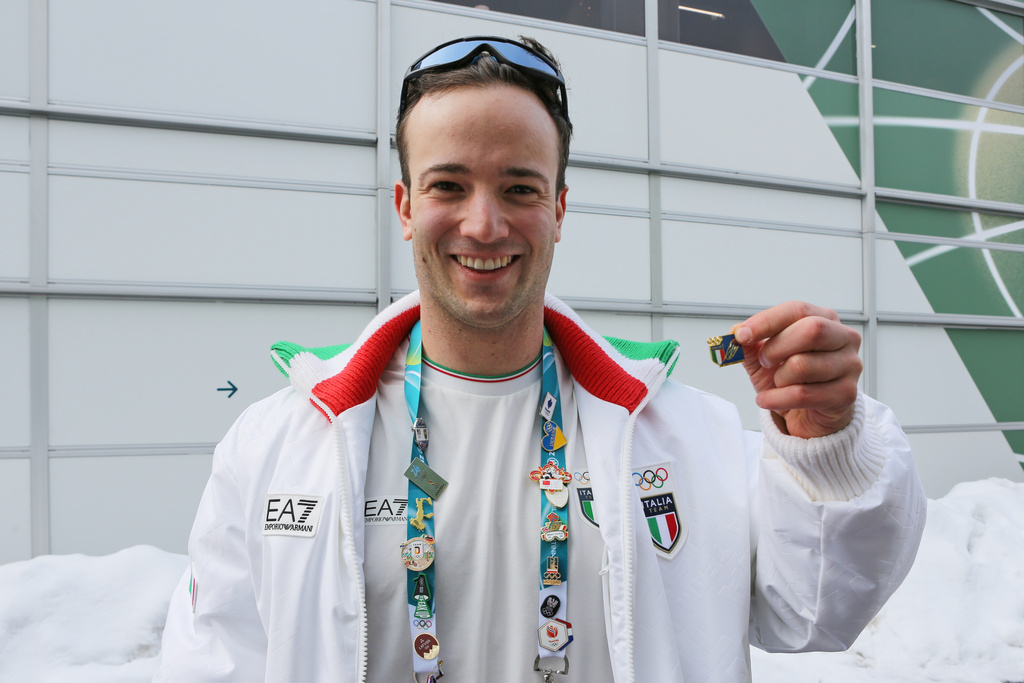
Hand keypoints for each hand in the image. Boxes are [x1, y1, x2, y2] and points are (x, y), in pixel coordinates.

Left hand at [732, 301, 861, 438]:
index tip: (741, 335)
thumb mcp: (763, 357)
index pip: (797, 310)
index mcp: (825, 319)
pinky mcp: (846, 394)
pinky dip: (777, 399)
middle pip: (811, 330)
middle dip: (776, 348)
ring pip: (803, 365)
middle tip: (764, 362)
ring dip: (778, 378)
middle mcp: (844, 338)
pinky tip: (768, 400)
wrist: (808, 414)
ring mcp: (850, 366)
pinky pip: (803, 394)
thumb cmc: (790, 378)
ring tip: (777, 384)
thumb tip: (735, 332)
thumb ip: (749, 343)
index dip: (766, 321)